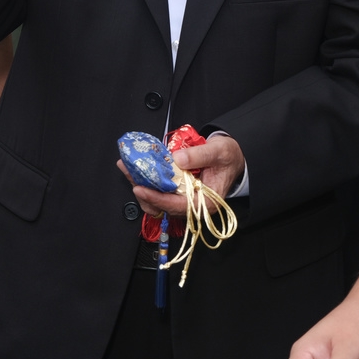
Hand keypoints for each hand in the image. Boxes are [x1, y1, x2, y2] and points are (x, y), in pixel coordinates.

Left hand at [117, 133, 243, 217]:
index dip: (157, 199)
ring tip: (127, 168)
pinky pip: (158, 191)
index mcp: (205, 202)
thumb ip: (199, 155)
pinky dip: (146, 181)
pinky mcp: (177, 192)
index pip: (177, 206)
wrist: (231, 157)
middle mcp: (192, 205)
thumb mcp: (218, 151)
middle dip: (143, 190)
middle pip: (162, 205)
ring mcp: (183, 199)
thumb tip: (177, 159)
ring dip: (141, 185)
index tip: (141, 189)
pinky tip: (136, 169)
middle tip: (128, 171)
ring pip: (157, 200)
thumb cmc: (228, 157)